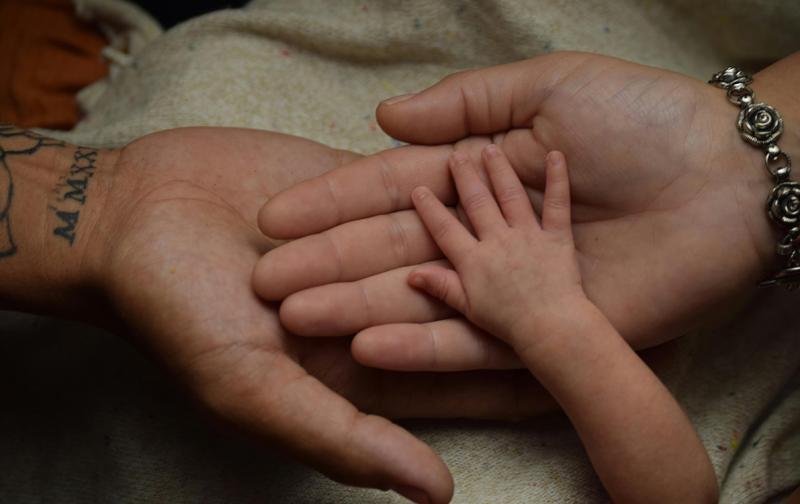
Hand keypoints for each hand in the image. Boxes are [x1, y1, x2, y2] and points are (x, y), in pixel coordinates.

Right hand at [83, 128, 552, 503]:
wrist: (131, 221)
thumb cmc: (183, 316)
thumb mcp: (257, 391)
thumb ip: (345, 439)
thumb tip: (439, 494)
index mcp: (358, 363)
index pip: (453, 381)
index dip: (512, 387)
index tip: (579, 387)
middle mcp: (371, 306)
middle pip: (466, 315)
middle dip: (530, 315)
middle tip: (606, 318)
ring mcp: (366, 246)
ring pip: (455, 247)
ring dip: (511, 242)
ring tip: (582, 238)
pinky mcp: (355, 191)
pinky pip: (421, 192)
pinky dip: (466, 187)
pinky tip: (518, 177)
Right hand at [254, 52, 785, 371]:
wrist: (730, 176)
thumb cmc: (642, 121)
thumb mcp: (548, 88)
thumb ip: (467, 105)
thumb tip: (385, 118)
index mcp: (480, 175)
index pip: (389, 192)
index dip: (332, 205)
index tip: (274, 220)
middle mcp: (484, 234)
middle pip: (394, 251)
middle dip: (329, 265)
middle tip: (265, 284)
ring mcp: (510, 283)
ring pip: (422, 298)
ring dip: (361, 308)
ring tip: (300, 319)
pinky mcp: (543, 325)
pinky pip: (475, 339)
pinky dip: (424, 344)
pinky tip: (369, 348)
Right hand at [408, 147, 582, 348]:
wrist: (554, 329)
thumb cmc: (512, 326)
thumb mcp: (470, 310)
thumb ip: (443, 288)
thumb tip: (412, 274)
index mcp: (475, 260)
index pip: (446, 229)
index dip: (430, 209)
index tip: (419, 189)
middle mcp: (498, 241)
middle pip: (477, 203)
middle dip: (464, 178)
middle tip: (455, 156)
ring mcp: (529, 237)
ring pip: (510, 196)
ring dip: (499, 171)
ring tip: (489, 149)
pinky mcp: (558, 238)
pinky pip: (558, 204)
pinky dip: (558, 178)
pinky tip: (555, 155)